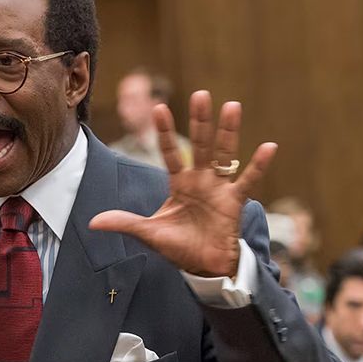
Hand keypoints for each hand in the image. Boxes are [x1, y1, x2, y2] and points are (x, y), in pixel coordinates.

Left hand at [89, 91, 276, 276]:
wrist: (203, 267)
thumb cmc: (179, 247)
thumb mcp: (149, 233)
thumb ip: (125, 223)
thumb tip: (93, 222)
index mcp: (179, 183)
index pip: (170, 152)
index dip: (165, 132)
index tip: (158, 108)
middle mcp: (200, 180)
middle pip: (201, 144)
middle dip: (200, 120)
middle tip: (200, 94)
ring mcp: (219, 188)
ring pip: (224, 154)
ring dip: (228, 132)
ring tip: (232, 106)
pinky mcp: (235, 201)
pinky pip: (249, 180)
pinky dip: (259, 165)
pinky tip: (269, 146)